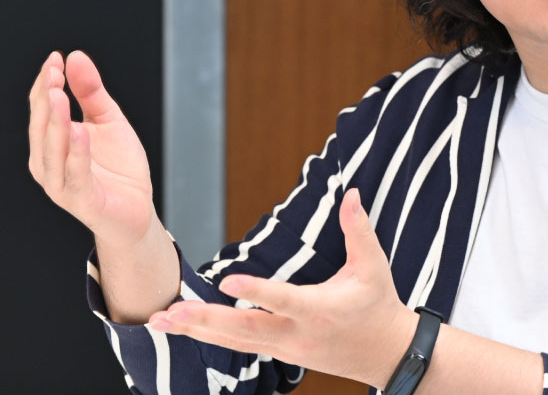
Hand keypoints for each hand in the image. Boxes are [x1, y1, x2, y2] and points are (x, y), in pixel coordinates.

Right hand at [28, 50, 155, 248]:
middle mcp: (48, 164)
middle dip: (46, 99)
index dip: (46, 83)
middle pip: (42, 127)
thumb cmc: (117, 166)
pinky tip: (80, 131)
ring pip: (52, 152)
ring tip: (59, 95)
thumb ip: (91, 92)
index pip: (41, 109)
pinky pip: (76, 177)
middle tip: (54, 72)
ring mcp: (62, 185)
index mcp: (50, 143)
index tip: (55, 57)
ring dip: (55, 123)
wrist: (136, 208)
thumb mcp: (108, 120)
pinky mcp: (83, 201)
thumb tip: (75, 56)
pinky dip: (76, 154)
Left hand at [148, 189, 417, 388]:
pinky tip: (182, 328)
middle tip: (172, 311)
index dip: (256, 290)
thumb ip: (358, 230)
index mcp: (320, 310)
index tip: (227, 281)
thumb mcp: (373, 266)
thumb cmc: (379, 305)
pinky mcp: (278, 352)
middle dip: (206, 321)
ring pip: (234, 342)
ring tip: (160, 319)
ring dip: (196, 331)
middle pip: (245, 329)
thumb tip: (352, 193)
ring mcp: (285, 347)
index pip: (283, 300)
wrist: (386, 355)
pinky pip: (237, 346)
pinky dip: (208, 337)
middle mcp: (297, 334)